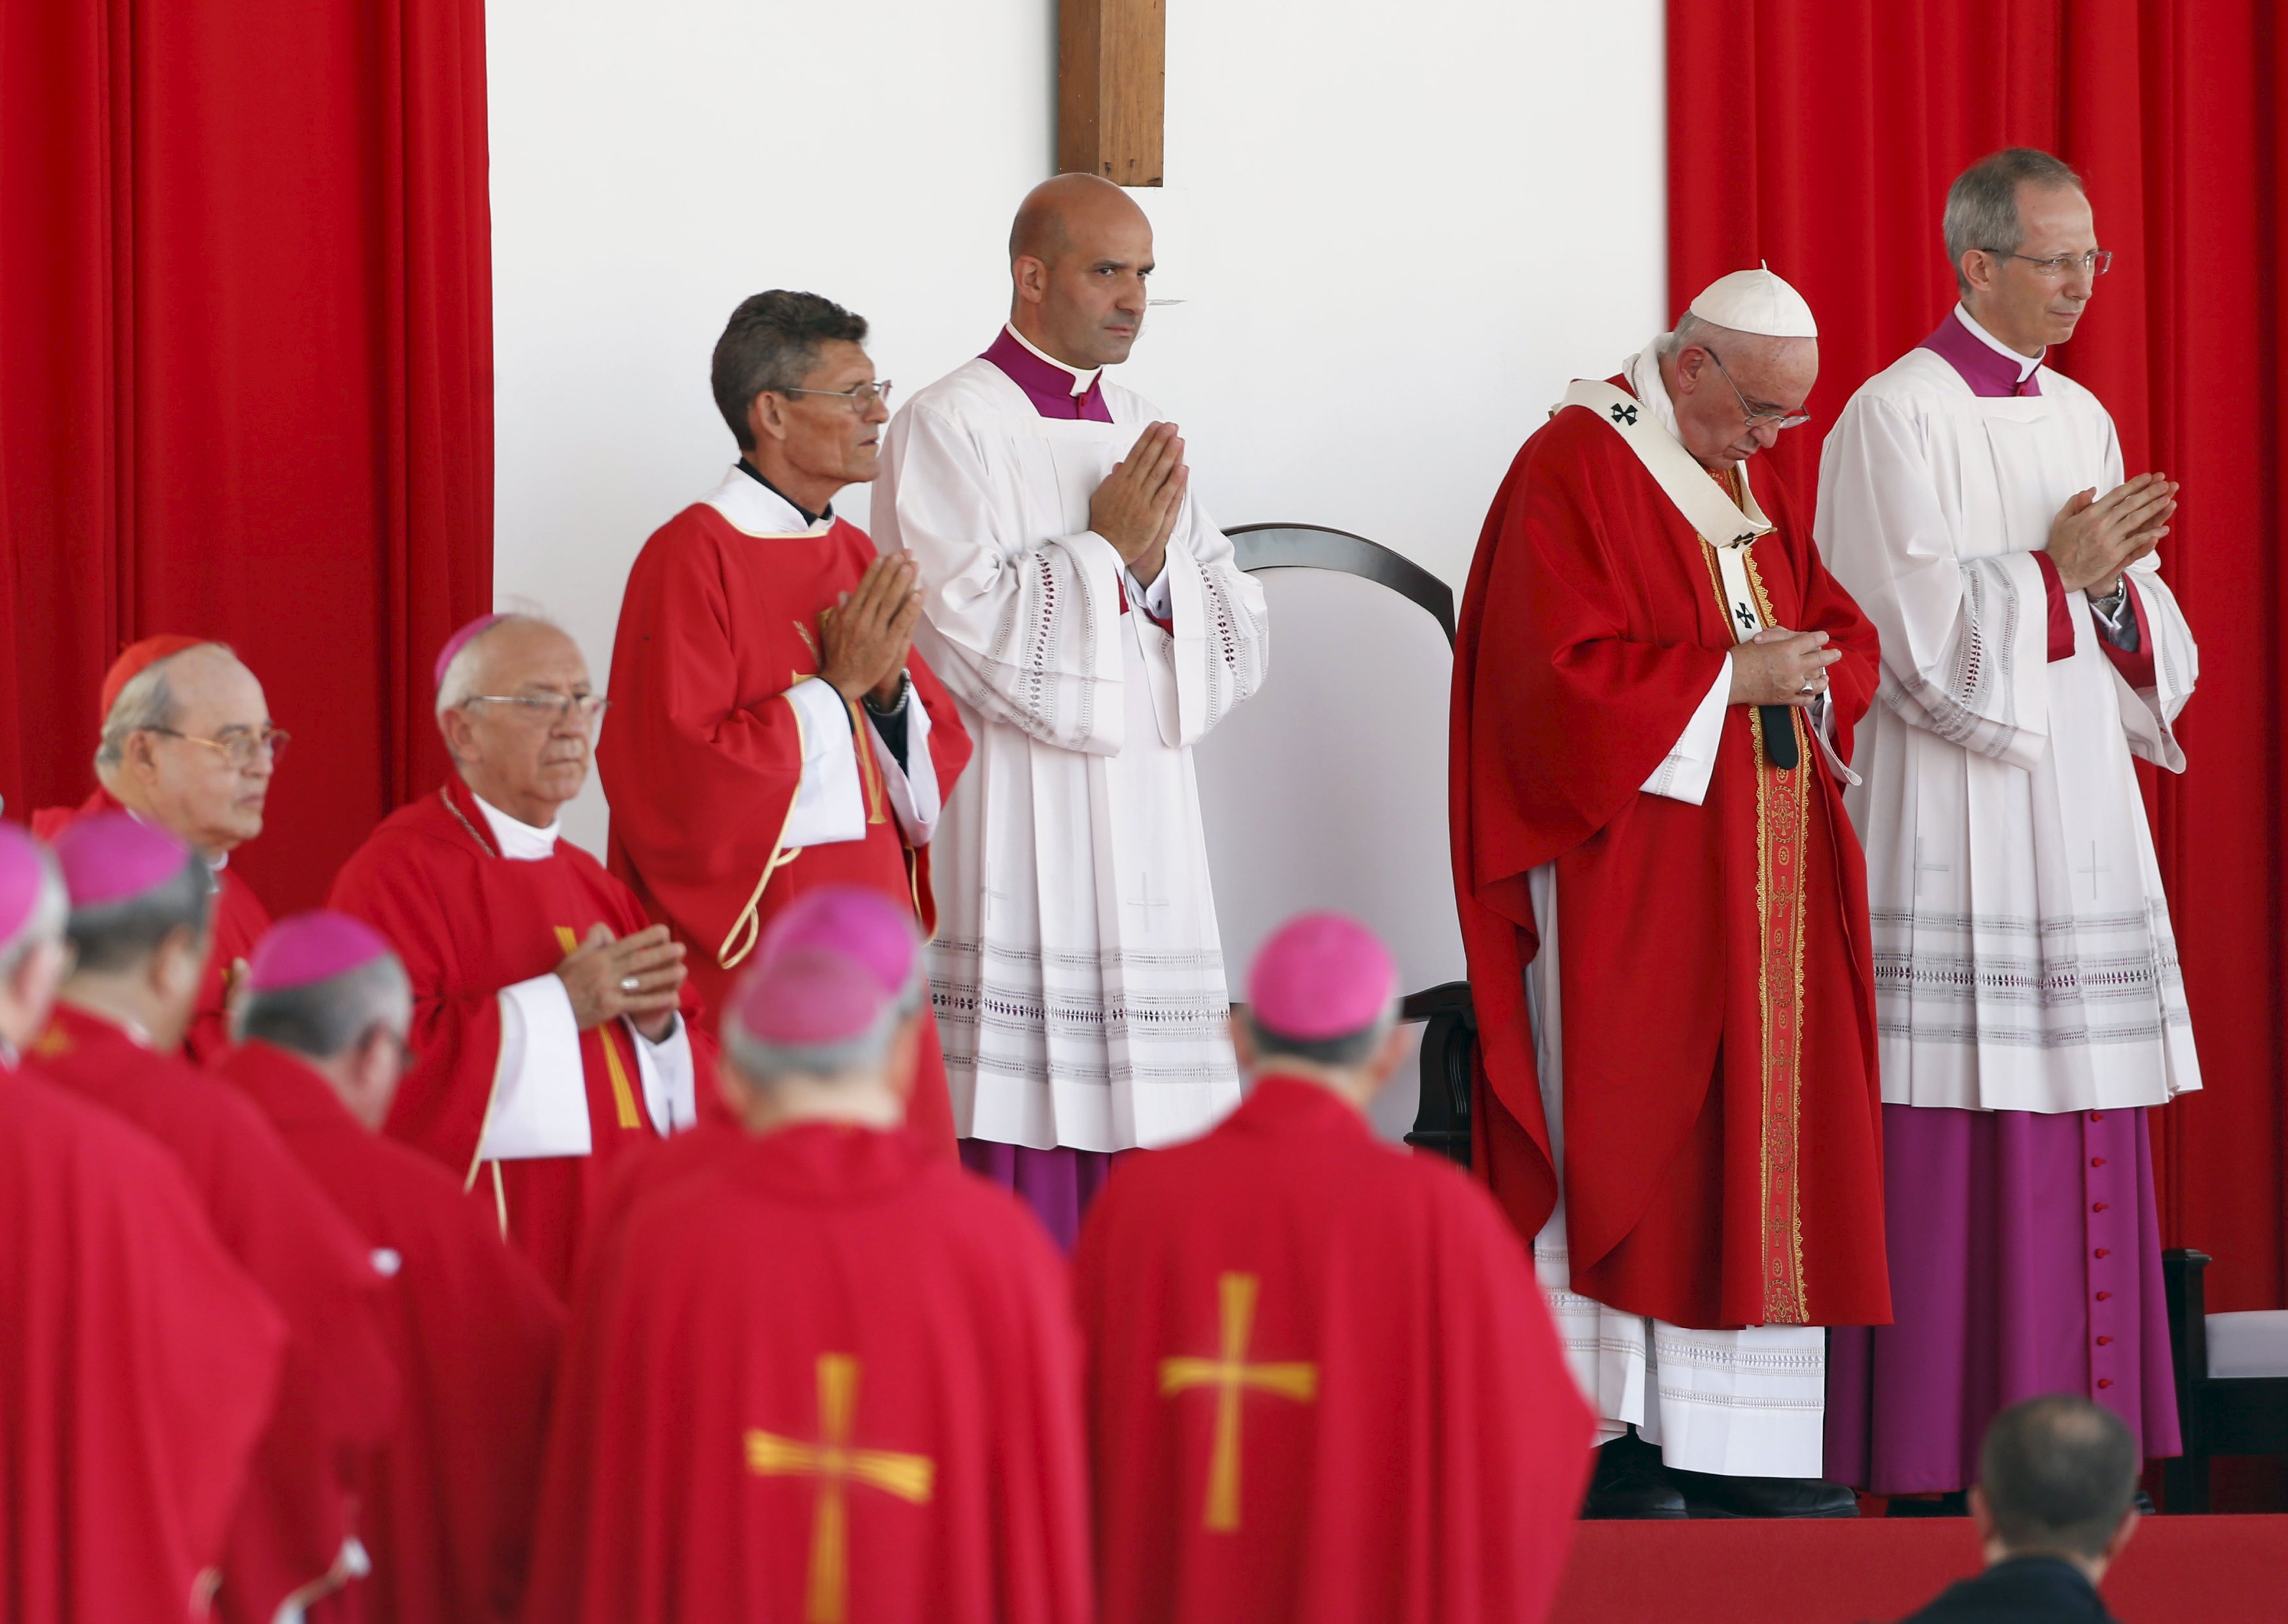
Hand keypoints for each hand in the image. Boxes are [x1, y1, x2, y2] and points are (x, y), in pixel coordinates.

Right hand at [554, 923, 686, 1039]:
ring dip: (664, 976)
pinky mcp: (611, 1008)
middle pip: (639, 961)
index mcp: (598, 957)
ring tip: (682, 971)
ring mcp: (609, 990)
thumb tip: (604, 927)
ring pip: (642, 981)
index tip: (664, 931)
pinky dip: (656, 1001)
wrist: (549, 1009)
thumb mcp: (574, 956)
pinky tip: (673, 997)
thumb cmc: (562, 981)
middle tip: (681, 949)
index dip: (647, 937)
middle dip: (662, 954)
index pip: (627, 944)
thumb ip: (592, 941)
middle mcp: (606, 972)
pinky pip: (638, 1004)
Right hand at [818, 554, 922, 705]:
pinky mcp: (888, 645)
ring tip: (912, 566)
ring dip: (903, 582)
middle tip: (902, 554)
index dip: (876, 571)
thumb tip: (844, 593)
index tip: (885, 556)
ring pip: (891, 602)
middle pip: (880, 590)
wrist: (843, 683)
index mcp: (848, 615)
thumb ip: (839, 611)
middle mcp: (862, 620)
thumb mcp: (832, 631)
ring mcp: (876, 633)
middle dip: (892, 570)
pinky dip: (910, 607)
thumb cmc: (837, 657)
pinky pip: (902, 623)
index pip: (864, 588)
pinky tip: (919, 593)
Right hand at [1089, 421, 1187, 578]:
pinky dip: (1174, 481)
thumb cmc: (1104, 524)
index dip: (1148, 439)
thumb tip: (1120, 466)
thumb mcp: (1102, 497)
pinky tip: (1183, 468)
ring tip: (1178, 439)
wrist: (1106, 547)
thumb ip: (1113, 480)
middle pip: (1149, 459)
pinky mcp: (1152, 515)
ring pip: (1158, 473)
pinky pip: (1165, 495)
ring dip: (1169, 455)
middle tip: (1171, 427)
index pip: (1136, 454)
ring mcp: (1142, 501)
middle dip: (1161, 441)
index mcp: (1120, 481)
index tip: (1156, 427)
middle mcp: (1131, 488)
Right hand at [1728, 627, 1840, 707]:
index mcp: (1788, 649)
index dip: (1821, 638)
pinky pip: (1806, 699)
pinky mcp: (1786, 699)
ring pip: (1818, 681)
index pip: (1814, 641)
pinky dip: (1812, 695)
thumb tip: (1793, 635)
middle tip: (1835, 654)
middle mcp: (1794, 667)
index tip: (1823, 638)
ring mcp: (1792, 685)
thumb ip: (1781, 635)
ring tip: (1826, 676)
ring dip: (1824, 677)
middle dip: (1831, 655)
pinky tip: (1813, 692)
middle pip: (1822, 660)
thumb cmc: (1740, 658)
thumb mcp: (1761, 638)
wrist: (1728, 679)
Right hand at [2046, 473, 2176, 594]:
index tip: (2148, 477)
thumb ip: (2076, 502)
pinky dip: (2150, 535)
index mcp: (2090, 514)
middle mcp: (2101, 523)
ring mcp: (2108, 539)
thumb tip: (2092, 490)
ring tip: (2168, 499)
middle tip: (2165, 484)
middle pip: (2130, 504)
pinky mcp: (2113, 554)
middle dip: (2150, 492)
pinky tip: (2162, 529)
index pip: (2117, 495)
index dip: (2135, 485)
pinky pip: (2135, 541)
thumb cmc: (2060, 546)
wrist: (2058, 571)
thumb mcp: (2062, 520)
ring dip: (2154, 508)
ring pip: (2136, 519)